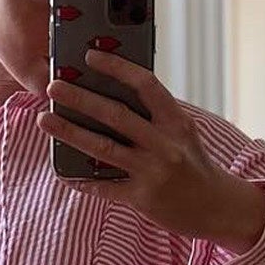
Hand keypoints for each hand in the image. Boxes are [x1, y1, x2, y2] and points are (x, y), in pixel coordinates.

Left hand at [37, 54, 264, 247]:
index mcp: (176, 122)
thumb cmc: (194, 166)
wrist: (218, 208)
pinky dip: (82, 180)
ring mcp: (153, 172)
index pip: (146, 85)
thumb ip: (155, 116)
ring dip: (70, 132)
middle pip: (116, 115)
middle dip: (80, 98)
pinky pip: (105, 187)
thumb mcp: (182, 134)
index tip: (91, 56)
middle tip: (53, 87)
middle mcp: (165, 144)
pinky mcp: (143, 198)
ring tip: (46, 119)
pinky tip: (64, 173)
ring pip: (103, 148)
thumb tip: (113, 95)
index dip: (117, 68)